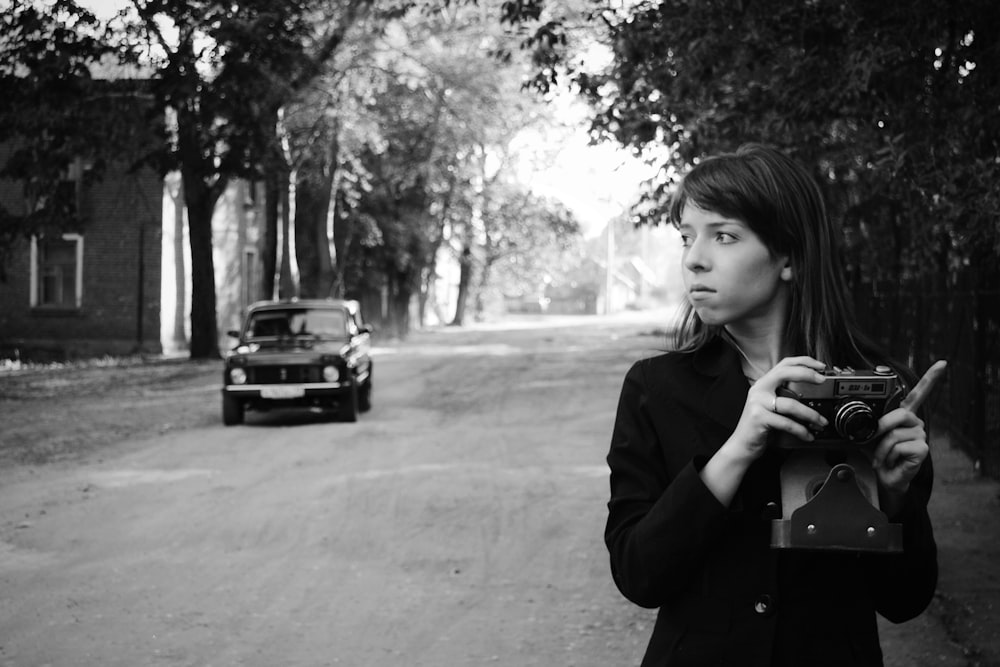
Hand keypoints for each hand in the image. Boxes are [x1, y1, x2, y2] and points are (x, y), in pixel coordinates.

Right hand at [728, 356, 828, 461]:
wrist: (742, 445)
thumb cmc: (760, 426)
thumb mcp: (772, 406)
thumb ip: (785, 396)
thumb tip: (812, 394)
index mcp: (764, 384)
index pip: (784, 364)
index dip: (804, 361)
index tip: (820, 366)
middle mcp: (759, 390)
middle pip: (785, 373)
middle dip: (807, 374)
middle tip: (822, 380)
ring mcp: (758, 403)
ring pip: (791, 404)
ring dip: (811, 415)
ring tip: (821, 422)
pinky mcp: (759, 418)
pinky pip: (787, 423)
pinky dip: (801, 431)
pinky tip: (808, 435)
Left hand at [872, 360, 947, 494]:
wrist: (883, 476)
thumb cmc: (878, 454)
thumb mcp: (871, 434)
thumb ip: (872, 423)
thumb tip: (866, 420)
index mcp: (905, 415)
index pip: (920, 393)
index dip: (931, 378)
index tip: (942, 364)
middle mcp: (916, 423)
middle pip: (899, 414)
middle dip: (881, 428)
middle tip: (874, 441)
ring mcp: (921, 435)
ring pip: (894, 434)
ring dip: (882, 448)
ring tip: (884, 456)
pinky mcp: (922, 449)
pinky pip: (899, 446)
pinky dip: (889, 456)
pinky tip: (893, 461)